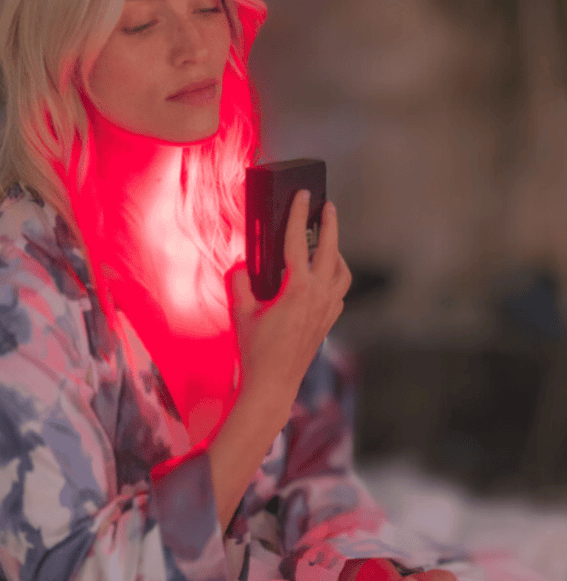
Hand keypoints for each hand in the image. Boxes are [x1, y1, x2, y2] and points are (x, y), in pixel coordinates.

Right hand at [227, 191, 351, 410]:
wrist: (273, 385)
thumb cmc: (255, 350)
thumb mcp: (240, 312)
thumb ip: (239, 282)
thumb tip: (242, 266)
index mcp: (297, 289)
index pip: (299, 242)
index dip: (298, 215)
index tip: (303, 195)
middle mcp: (319, 296)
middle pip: (330, 250)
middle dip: (329, 224)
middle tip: (327, 205)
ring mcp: (328, 310)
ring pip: (342, 271)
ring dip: (336, 251)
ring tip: (327, 240)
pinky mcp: (328, 321)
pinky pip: (340, 290)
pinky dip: (335, 276)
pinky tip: (324, 274)